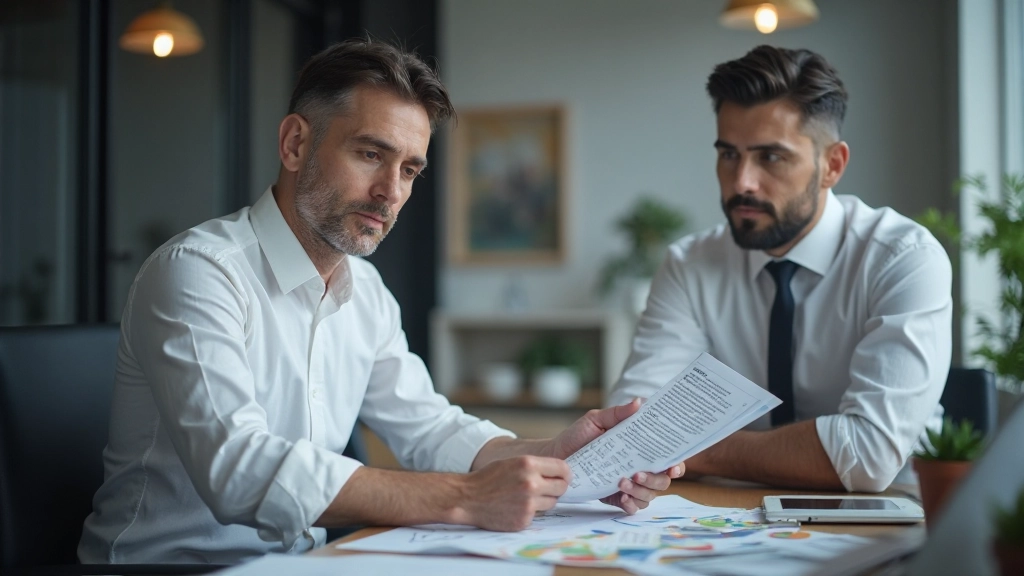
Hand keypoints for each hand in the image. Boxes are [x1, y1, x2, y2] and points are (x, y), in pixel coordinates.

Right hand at [454, 455, 570, 530]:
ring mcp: (528, 503)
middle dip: (556, 488)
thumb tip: (558, 473)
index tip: (563, 477)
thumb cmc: (489, 478)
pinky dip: (530, 512)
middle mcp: (531, 483)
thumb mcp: (512, 462)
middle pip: (561, 487)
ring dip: (543, 501)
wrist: (468, 498)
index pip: (563, 468)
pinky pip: (538, 515)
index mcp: (528, 464)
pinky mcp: (524, 519)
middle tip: (546, 488)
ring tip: (525, 497)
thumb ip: (535, 467)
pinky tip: (515, 507)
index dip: (564, 473)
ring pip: (552, 502)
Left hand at [547, 398, 685, 513]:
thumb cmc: (577, 437)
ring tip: (622, 482)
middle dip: (655, 479)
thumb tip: (638, 402)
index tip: (672, 465)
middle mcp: (637, 467)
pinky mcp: (615, 498)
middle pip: (662, 479)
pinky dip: (632, 504)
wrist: (555, 457)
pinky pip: (633, 507)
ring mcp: (628, 484)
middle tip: (638, 473)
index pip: (665, 457)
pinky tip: (622, 497)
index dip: (675, 463)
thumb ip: (617, 413)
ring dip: (641, 491)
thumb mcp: (595, 420)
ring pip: (649, 496)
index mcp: (638, 448)